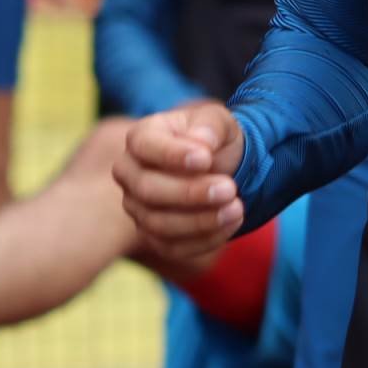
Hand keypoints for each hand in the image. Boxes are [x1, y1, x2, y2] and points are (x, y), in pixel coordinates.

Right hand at [111, 101, 245, 260]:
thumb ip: (209, 126)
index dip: (172, 155)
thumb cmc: (211, 137)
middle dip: (190, 193)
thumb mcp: (218, 120)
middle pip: (148, 190)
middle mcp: (130, 174)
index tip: (205, 159)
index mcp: (141, 137)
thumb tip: (202, 143)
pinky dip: (205, 239)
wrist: (220, 163)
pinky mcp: (153, 235)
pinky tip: (232, 223)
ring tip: (236, 208)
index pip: (145, 146)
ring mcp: (138, 207)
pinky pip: (172, 246)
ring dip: (200, 221)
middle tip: (229, 188)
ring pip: (158, 224)